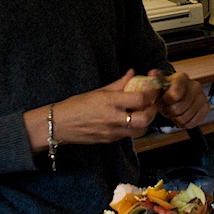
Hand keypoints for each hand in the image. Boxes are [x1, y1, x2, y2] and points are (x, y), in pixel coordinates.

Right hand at [37, 71, 162, 148]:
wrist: (60, 124)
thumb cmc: (76, 105)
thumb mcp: (98, 91)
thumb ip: (118, 84)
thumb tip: (132, 73)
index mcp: (110, 102)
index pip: (140, 99)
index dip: (151, 94)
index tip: (154, 89)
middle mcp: (113, 118)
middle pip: (144, 119)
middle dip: (153, 111)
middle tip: (153, 104)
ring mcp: (112, 132)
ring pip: (139, 130)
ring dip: (145, 121)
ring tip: (143, 112)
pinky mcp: (110, 140)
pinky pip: (128, 135)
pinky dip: (134, 127)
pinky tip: (130, 120)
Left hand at [156, 70, 210, 129]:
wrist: (174, 98)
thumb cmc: (166, 93)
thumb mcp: (157, 86)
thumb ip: (154, 80)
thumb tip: (153, 73)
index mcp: (182, 78)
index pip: (175, 94)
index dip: (166, 101)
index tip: (164, 100)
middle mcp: (194, 85)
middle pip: (179, 108)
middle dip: (170, 112)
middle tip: (168, 108)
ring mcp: (202, 97)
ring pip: (185, 117)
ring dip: (177, 118)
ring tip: (174, 112)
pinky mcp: (205, 107)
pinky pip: (193, 122)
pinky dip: (185, 123)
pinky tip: (182, 116)